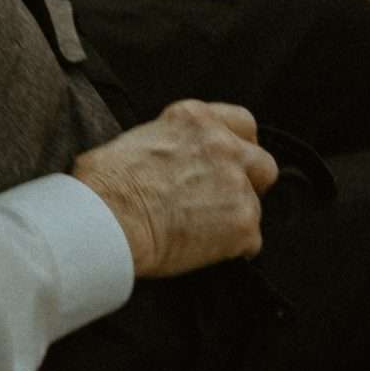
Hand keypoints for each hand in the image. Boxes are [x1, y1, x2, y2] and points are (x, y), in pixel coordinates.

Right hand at [72, 101, 278, 277]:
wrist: (110, 217)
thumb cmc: (106, 183)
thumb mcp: (134, 138)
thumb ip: (166, 143)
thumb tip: (160, 161)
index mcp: (194, 119)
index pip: (242, 122)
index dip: (238, 144)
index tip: (230, 160)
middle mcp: (222, 145)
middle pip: (262, 163)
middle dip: (251, 182)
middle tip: (225, 198)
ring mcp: (236, 183)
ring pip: (255, 205)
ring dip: (236, 217)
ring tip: (204, 231)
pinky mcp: (243, 222)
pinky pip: (251, 241)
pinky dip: (233, 249)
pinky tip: (206, 251)